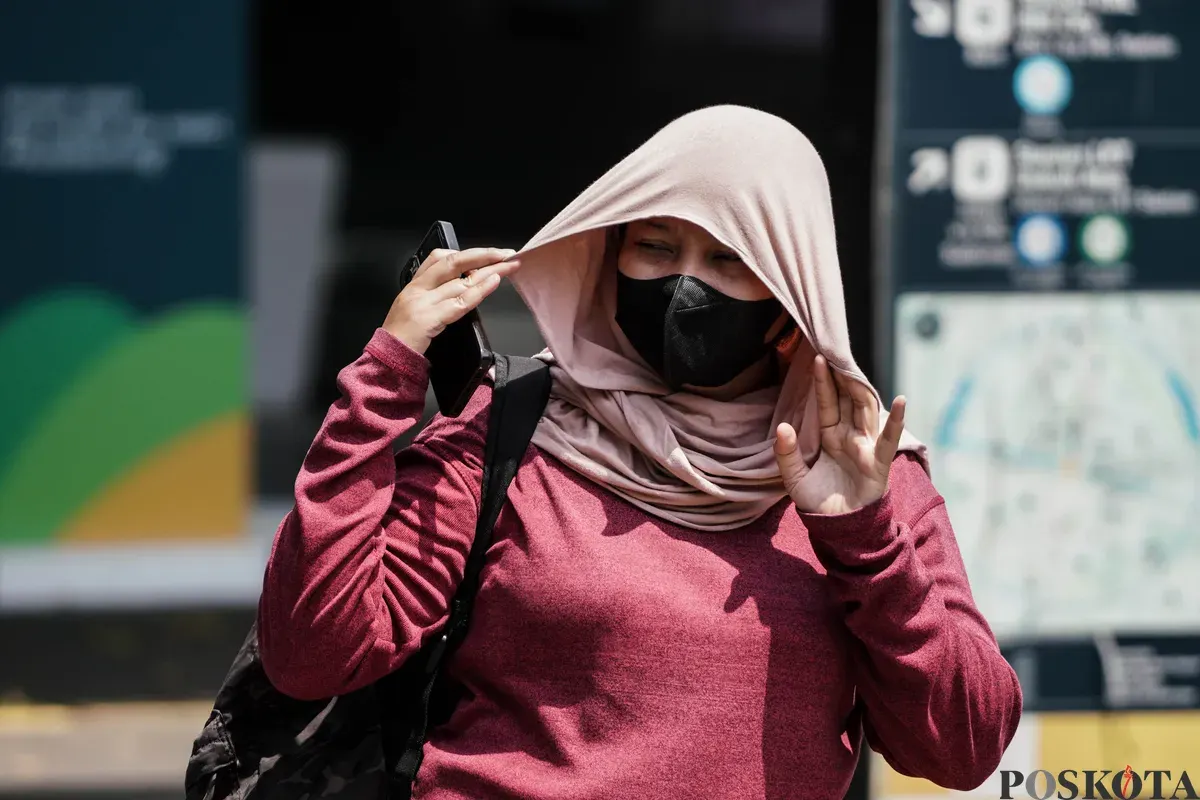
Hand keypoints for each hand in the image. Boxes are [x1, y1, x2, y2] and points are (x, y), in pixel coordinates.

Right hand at [383, 247, 519, 353]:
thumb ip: (435, 294)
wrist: (387, 357)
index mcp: (414, 285)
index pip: (438, 257)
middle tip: (505, 253)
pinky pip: (460, 302)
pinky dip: (480, 290)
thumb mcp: (415, 308)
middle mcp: (418, 289)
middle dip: (482, 255)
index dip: (465, 253)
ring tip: (509, 266)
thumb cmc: (403, 336)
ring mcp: (423, 303)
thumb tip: (465, 284)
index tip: (487, 254)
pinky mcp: (429, 319)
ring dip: (489, 271)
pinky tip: (494, 282)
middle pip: (454, 263)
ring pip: (461, 280)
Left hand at [774, 355, 906, 515]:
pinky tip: (900, 400)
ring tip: (854, 366)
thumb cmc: (820, 502)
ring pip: (866, 411)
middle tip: (836, 349)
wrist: (838, 529)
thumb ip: (786, 453)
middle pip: (849, 400)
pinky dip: (896, 420)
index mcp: (831, 436)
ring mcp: (866, 447)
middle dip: (844, 376)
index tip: (817, 357)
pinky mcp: (879, 462)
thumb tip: (782, 427)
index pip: (828, 402)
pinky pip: (888, 438)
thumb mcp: (794, 477)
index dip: (823, 382)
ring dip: (862, 388)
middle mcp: (850, 436)